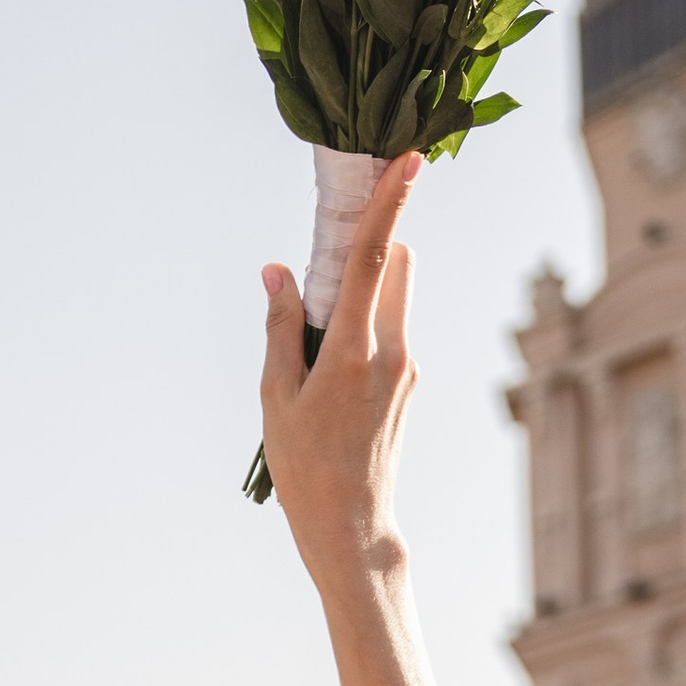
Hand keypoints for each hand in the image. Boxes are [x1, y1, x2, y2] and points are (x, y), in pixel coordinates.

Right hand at [257, 152, 421, 590]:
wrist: (352, 527)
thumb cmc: (305, 467)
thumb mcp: (276, 396)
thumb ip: (280, 327)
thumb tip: (279, 272)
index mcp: (355, 351)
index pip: (374, 258)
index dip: (390, 202)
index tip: (410, 158)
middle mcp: (394, 352)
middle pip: (394, 266)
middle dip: (366, 250)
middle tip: (319, 279)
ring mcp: (408, 369)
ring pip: (391, 300)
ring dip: (361, 296)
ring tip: (316, 351)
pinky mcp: (410, 384)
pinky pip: (388, 333)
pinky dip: (363, 330)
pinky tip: (330, 379)